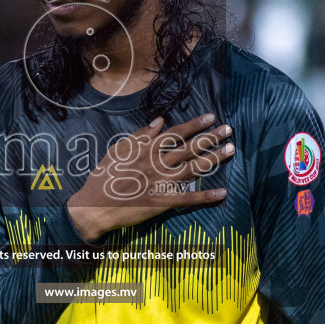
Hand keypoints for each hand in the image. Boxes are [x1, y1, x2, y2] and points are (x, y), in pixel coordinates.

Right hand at [66, 114, 232, 242]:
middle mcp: (156, 164)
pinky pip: (188, 198)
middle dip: (211, 137)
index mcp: (145, 149)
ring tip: (231, 149)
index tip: (210, 117)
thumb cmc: (103, 177)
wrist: (94, 206)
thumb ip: (139, 136)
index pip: (175, 133)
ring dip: (214, 159)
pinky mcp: (161, 202)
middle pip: (189, 148)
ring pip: (193, 168)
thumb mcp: (117, 150)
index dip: (194, 125)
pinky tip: (222, 192)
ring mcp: (160, 183)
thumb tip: (160, 121)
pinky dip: (206, 196)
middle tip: (229, 129)